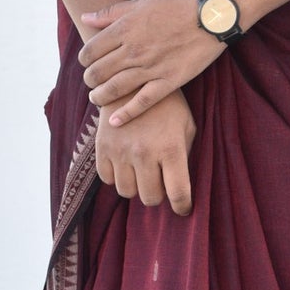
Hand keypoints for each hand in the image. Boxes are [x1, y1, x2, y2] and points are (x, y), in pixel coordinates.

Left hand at [78, 0, 224, 123]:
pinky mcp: (168, 82)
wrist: (210, 17)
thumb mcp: (140, 3)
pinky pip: (142, 102)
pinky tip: (115, 121)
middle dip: (89, 80)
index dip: (84, 60)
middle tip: (91, 82)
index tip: (88, 63)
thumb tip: (84, 18)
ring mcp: (150, 68)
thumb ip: (110, 13)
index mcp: (124, 30)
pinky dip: (126, 113)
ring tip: (97, 98)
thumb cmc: (175, 6)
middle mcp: (133, 51)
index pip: (90, 51)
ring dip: (100, 97)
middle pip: (98, 72)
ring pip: (114, 89)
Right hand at [94, 89, 195, 213]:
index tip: (183, 209)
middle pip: (150, 198)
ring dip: (136, 187)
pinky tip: (125, 164)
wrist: (132, 79)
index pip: (178, 193)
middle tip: (160, 184)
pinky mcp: (102, 147)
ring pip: (127, 192)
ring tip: (142, 173)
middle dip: (158, 195)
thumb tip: (181, 185)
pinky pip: (107, 179)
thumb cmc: (168, 105)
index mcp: (171, 148)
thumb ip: (185, 155)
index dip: (182, 207)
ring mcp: (120, 151)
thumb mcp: (187, 125)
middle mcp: (144, 153)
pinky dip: (116, 177)